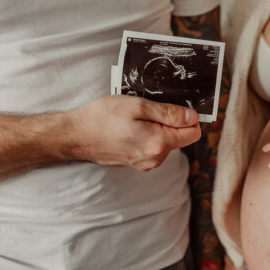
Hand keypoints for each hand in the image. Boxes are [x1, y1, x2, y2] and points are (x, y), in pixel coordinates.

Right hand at [68, 95, 200, 170]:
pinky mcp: (137, 163)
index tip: (174, 105)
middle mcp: (155, 158)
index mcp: (159, 143)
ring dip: (157, 128)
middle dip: (170, 121)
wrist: (76, 136)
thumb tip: (192, 117)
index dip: (189, 117)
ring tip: (134, 118)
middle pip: (180, 137)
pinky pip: (152, 147)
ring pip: (166, 142)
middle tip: (147, 108)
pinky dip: (147, 135)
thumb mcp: (137, 106)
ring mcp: (146, 163)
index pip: (193, 133)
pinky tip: (129, 128)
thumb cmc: (102, 117)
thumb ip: (168, 113)